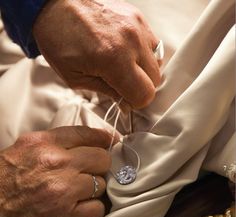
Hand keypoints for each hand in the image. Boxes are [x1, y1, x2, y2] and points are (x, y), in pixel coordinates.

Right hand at [0, 126, 113, 216]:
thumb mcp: (19, 153)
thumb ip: (49, 146)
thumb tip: (79, 145)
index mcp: (41, 144)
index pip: (84, 133)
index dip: (103, 138)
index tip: (111, 141)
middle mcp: (55, 163)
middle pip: (101, 158)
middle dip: (99, 167)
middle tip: (90, 175)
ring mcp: (62, 190)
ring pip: (101, 184)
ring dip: (93, 191)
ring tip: (77, 197)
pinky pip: (98, 209)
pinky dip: (92, 211)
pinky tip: (79, 212)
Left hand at [33, 0, 160, 109]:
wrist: (53, 6)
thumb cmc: (59, 41)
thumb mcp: (76, 78)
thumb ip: (107, 92)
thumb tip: (126, 103)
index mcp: (114, 60)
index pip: (145, 94)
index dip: (135, 102)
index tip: (125, 100)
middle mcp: (131, 41)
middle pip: (155, 79)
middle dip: (140, 87)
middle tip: (123, 85)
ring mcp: (137, 26)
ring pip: (157, 62)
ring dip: (144, 70)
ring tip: (124, 67)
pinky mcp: (137, 17)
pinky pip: (153, 44)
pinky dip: (143, 53)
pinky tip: (126, 52)